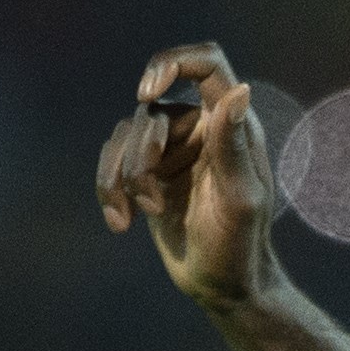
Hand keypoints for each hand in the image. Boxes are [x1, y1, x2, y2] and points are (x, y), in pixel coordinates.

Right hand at [95, 43, 283, 311]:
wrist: (222, 287)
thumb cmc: (240, 246)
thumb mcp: (240, 199)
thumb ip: (233, 144)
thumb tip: (239, 90)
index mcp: (231, 124)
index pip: (207, 64)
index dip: (173, 63)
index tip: (147, 91)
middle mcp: (201, 127)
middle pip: (153, 110)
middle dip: (143, 156)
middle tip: (152, 201)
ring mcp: (172, 149)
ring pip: (127, 133)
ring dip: (125, 176)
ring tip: (144, 213)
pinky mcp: (148, 172)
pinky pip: (113, 159)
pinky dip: (110, 189)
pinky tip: (120, 223)